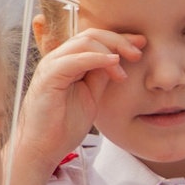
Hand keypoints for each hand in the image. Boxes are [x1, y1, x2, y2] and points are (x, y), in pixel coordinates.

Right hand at [13, 29, 141, 178]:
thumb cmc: (63, 127)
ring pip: (84, 42)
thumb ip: (99, 77)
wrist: (42, 149)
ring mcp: (51, 66)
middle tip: (139, 52)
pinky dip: (97, 58)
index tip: (142, 45)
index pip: (94, 39)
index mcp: (67, 63)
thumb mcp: (90, 97)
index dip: (119, 39)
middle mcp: (58, 60)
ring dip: (111, 49)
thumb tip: (116, 61)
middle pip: (91, 35)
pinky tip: (114, 63)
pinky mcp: (49, 77)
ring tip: (129, 62)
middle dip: (119, 40)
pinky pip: (75, 60)